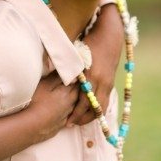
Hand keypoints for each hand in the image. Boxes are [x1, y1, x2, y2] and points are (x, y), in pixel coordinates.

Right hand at [26, 72, 78, 142]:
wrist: (32, 126)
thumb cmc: (36, 102)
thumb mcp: (45, 85)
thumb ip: (56, 77)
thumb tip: (66, 71)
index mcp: (68, 93)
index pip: (78, 82)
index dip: (77, 76)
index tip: (75, 72)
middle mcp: (70, 105)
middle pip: (78, 94)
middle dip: (77, 87)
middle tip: (73, 81)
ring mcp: (67, 116)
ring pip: (74, 105)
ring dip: (73, 99)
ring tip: (66, 94)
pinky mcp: (61, 125)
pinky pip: (69, 115)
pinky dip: (68, 110)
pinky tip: (62, 110)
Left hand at [68, 2, 123, 125]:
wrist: (110, 36)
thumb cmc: (89, 42)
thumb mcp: (75, 53)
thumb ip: (65, 65)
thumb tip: (49, 69)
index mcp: (90, 75)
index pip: (83, 102)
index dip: (75, 114)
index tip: (66, 121)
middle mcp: (101, 82)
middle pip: (93, 109)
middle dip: (82, 119)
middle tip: (70, 124)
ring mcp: (108, 83)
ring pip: (102, 108)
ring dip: (91, 116)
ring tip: (79, 121)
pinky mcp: (111, 83)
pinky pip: (106, 102)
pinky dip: (98, 110)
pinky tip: (90, 113)